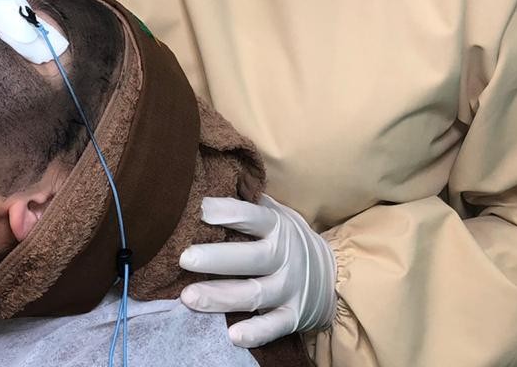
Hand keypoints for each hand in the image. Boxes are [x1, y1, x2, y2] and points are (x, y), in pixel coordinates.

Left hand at [178, 195, 335, 347]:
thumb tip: (208, 181)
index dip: (227, 212)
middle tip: (184, 258)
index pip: (252, 217)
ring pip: (254, 294)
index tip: (199, 210)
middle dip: (217, 258)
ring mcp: (289, 289)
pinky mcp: (292, 317)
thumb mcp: (277, 214)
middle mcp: (284, 258)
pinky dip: (256, 332)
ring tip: (188, 297)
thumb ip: (248, 203)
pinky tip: (232, 335)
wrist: (333, 274)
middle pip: (250, 258)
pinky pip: (273, 327)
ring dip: (221, 297)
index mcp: (278, 227)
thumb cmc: (288, 239)